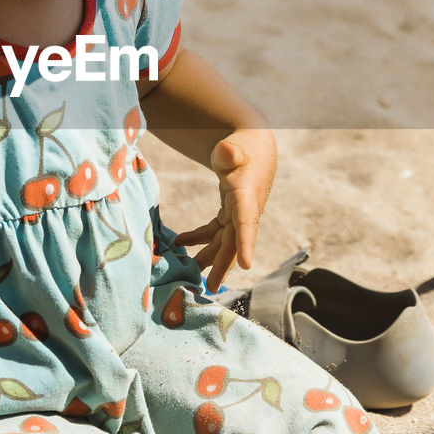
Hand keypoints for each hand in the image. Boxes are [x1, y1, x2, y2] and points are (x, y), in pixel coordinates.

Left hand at [174, 126, 276, 291]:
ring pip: (223, 242)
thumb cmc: (242, 146)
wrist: (253, 148)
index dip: (246, 243)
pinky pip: (214, 231)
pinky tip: (179, 242)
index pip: (248, 222)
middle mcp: (245, 210)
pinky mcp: (230, 213)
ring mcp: (238, 214)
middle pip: (234, 241)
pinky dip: (198, 238)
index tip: (245, 264)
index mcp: (247, 196)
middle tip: (210, 286)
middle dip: (222, 264)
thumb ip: (229, 152)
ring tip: (187, 275)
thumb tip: (225, 150)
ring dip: (207, 258)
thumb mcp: (235, 147)